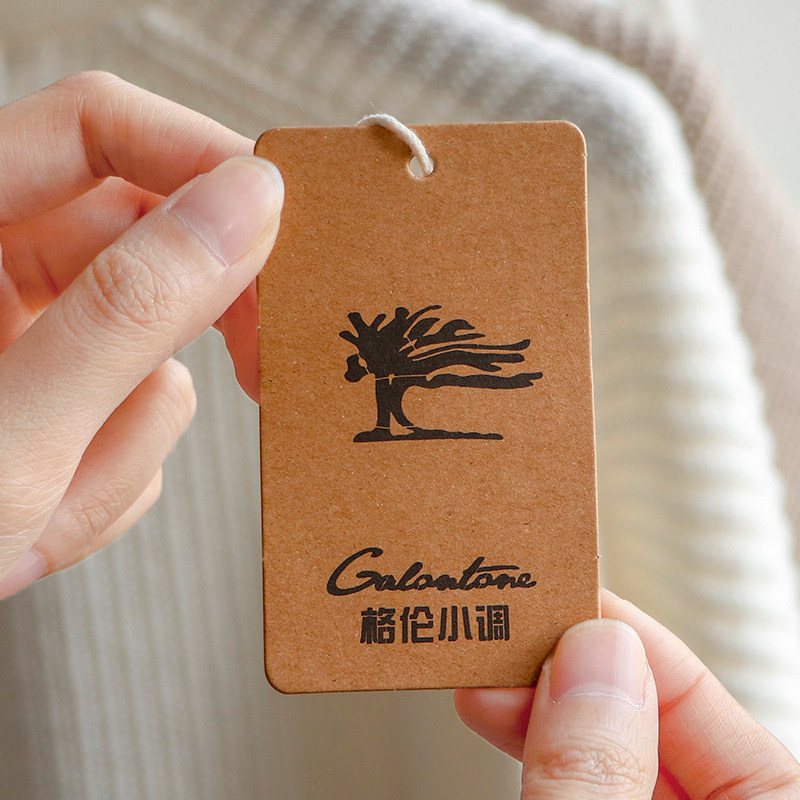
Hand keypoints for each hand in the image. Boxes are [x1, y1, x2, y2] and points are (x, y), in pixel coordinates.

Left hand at [0, 72, 281, 596]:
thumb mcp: (15, 436)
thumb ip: (132, 309)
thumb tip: (249, 205)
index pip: (96, 128)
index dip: (200, 156)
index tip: (282, 219)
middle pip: (152, 239)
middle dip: (204, 319)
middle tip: (259, 363)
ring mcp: (39, 338)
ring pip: (160, 346)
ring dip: (129, 436)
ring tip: (47, 508)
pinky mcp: (70, 395)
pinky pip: (149, 409)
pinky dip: (118, 470)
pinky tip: (47, 516)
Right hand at [456, 590, 799, 797]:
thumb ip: (603, 778)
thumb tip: (592, 656)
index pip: (703, 702)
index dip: (625, 639)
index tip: (554, 601)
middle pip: (643, 721)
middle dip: (564, 671)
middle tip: (503, 636)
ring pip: (600, 752)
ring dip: (534, 706)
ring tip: (483, 677)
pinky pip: (576, 781)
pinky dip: (533, 748)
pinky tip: (496, 716)